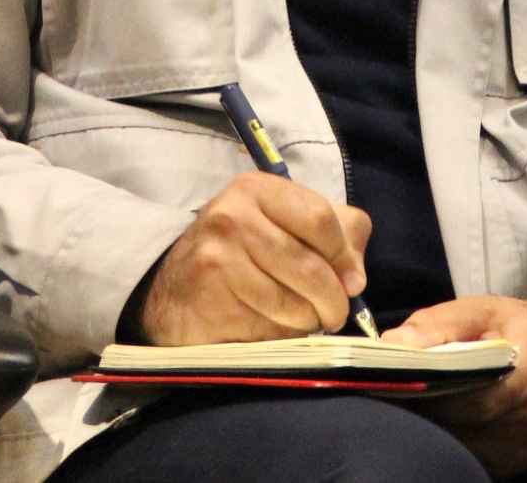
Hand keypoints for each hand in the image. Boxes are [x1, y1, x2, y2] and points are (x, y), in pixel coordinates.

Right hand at [132, 172, 370, 344]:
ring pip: (293, 305)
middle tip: (333, 313)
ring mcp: (217, 262)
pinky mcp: (210, 304)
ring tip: (301, 318)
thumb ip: (339, 232)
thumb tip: (355, 278)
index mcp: (255, 190)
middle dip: (333, 300)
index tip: (350, 279)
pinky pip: (270, 330)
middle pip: (311, 268)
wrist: (171, 290)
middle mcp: (232, 218)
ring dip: (308, 322)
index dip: (344, 257)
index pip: (322, 220)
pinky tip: (271, 327)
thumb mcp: (287, 223)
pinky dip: (282, 337)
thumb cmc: (242, 253)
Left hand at [385, 295, 526, 477]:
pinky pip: (480, 460)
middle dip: (429, 412)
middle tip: (400, 396)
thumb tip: (392, 342)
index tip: (398, 384)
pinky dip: (459, 445)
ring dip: (441, 432)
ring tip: (422, 408)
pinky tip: (447, 425)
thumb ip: (436, 325)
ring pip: (468, 448)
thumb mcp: (481, 311)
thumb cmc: (520, 327)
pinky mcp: (526, 460)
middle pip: (464, 424)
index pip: (466, 394)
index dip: (428, 391)